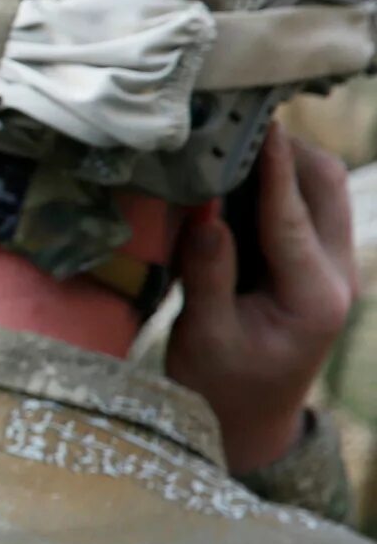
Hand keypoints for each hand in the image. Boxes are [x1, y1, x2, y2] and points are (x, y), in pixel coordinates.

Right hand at [166, 126, 355, 473]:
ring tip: (233, 141)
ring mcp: (333, 268)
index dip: (272, 167)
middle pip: (326, 188)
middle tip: (234, 123)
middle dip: (287, 150)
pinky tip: (237, 172)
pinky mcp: (316, 263)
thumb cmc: (220, 387)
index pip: (291, 217)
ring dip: (285, 162)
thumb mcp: (205, 340)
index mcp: (315, 299)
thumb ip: (208, 277)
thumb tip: (205, 216)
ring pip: (323, 191)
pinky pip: (306, 206)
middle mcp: (337, 277)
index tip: (257, 122)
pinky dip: (279, 182)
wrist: (250, 421)